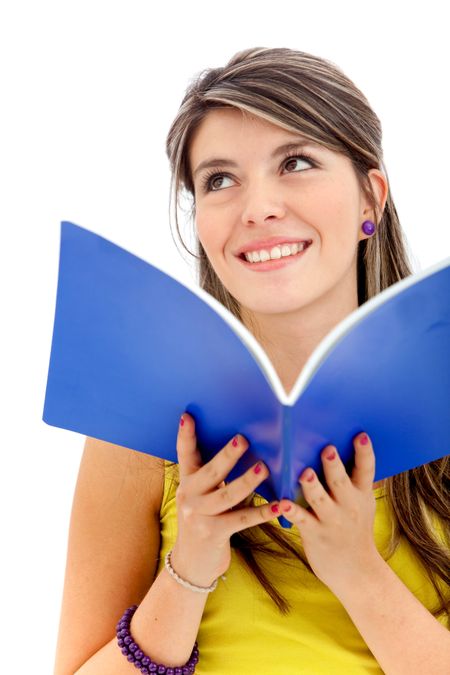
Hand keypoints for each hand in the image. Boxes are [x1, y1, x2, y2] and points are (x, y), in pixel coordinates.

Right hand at [170, 412, 279, 587]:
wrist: (191, 565)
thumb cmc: (206, 521)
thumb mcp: (204, 497)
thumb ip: (218, 478)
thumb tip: (253, 453)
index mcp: (187, 481)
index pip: (184, 454)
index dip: (185, 435)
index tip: (188, 415)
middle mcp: (189, 496)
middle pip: (210, 472)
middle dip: (227, 455)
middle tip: (243, 439)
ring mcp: (199, 515)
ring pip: (227, 495)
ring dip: (247, 482)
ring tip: (263, 469)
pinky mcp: (213, 533)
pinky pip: (241, 519)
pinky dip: (262, 512)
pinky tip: (280, 505)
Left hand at [279, 433, 379, 595]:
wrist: (356, 571)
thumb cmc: (355, 528)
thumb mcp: (362, 503)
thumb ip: (354, 479)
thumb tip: (344, 445)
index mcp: (361, 493)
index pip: (366, 470)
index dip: (364, 453)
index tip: (360, 435)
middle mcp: (348, 505)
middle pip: (340, 482)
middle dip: (333, 466)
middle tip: (328, 449)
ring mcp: (331, 520)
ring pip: (319, 500)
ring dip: (312, 486)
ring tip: (305, 474)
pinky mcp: (315, 534)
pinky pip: (301, 519)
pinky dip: (291, 511)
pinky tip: (280, 503)